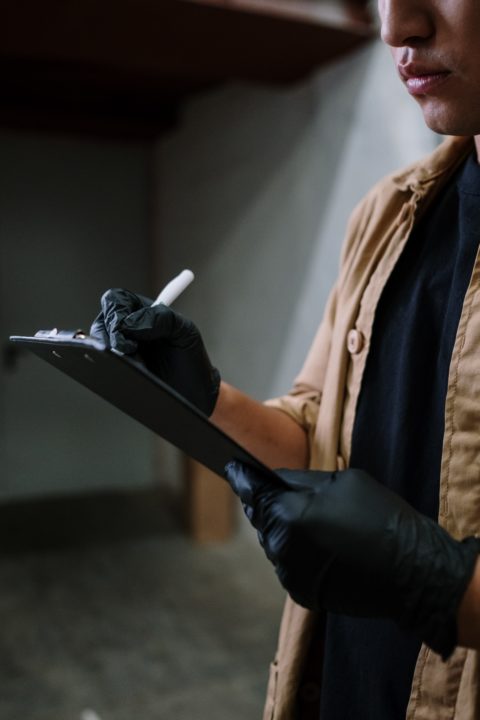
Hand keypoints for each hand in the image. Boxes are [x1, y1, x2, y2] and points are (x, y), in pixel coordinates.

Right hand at [90, 288, 219, 415]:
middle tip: (129, 351)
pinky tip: (133, 374)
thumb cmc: (191, 359)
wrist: (193, 393)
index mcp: (143, 311)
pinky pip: (103, 366)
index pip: (117, 300)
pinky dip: (114, 368)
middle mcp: (128, 328)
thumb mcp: (186, 332)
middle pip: (102, 322)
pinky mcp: (117, 370)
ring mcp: (121, 350)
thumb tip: (130, 322)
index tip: (124, 329)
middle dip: (112, 336)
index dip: (115, 311)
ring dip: (116, 354)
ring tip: (139, 366)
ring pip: (100, 345)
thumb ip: (163, 318)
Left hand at [225, 462, 479, 658]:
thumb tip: (274, 479)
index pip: (252, 492)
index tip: (231, 468)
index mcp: (289, 514)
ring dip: (286, 530)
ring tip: (316, 522)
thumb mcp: (342, 481)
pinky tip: (324, 546)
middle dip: (270, 505)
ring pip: (275, 542)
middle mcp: (282, 546)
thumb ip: (301, 481)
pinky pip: (290, 564)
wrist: (413, 570)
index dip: (241, 478)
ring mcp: (290, 573)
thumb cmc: (381, 516)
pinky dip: (298, 553)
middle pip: (262, 518)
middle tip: (288, 494)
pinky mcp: (303, 593)